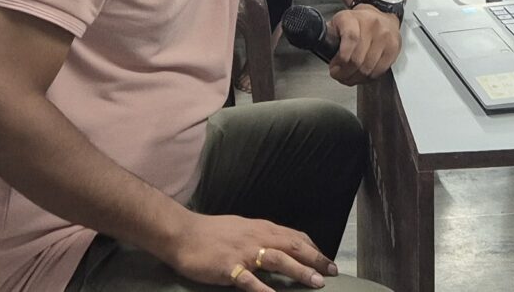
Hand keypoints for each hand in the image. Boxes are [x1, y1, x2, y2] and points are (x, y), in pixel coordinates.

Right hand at [158, 213, 333, 289]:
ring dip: (299, 271)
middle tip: (332, 272)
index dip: (313, 249)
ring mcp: (243, 252)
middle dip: (315, 259)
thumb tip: (280, 245)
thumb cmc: (210, 232)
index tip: (326, 261)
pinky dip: (265, 289)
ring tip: (316, 282)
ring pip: (278, 259)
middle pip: (293, 246)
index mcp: (260, 228)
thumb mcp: (241, 227)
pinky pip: (250, 280)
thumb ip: (261, 236)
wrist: (181, 233)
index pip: (294, 236)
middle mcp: (256, 237)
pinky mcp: (228, 267)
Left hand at [325, 6, 399, 84]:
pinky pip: (379, 71)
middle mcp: (372, 26)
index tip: (334, 68)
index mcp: (353, 18)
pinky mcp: (394, 48)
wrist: (380, 13)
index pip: (351, 40)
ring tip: (348, 78)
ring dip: (356, 78)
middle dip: (345, 74)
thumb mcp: (338, 22)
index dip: (341, 59)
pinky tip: (361, 75)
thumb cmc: (357, 21)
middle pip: (358, 59)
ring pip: (368, 68)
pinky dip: (368, 78)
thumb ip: (328, 36)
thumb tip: (321, 50)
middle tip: (339, 76)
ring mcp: (385, 37)